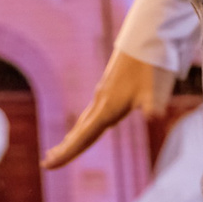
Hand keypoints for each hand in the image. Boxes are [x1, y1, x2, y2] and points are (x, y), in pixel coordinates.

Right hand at [43, 51, 174, 167]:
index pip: (83, 137)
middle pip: (79, 132)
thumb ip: (153, 104)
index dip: (66, 153)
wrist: (146, 36)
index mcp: (108, 108)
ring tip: (58, 150)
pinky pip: (90, 115)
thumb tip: (155, 115)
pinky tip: (84, 128)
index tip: (48, 165)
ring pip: (84, 122)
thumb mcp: (155, 86)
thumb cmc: (151, 64)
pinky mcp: (108, 89)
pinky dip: (82, 127)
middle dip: (64, 149)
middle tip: (46, 163)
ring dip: (72, 138)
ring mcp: (103, 95)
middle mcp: (101, 103)